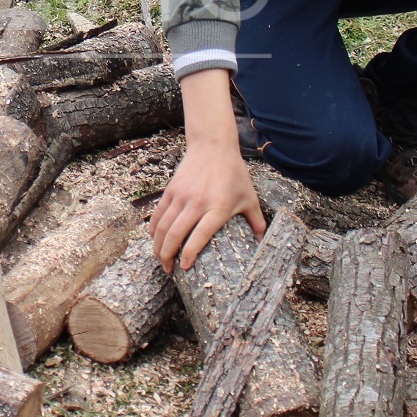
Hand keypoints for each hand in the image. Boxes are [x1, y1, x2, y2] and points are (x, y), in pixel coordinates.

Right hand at [150, 68, 266, 271]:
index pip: (199, 235)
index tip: (185, 267)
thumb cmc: (234, 173)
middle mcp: (197, 202)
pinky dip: (154, 229)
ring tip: (160, 259)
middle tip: (169, 270)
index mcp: (218, 207)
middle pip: (175, 234)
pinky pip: (158, 213)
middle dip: (168, 256)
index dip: (189, 253)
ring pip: (163, 225)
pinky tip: (154, 239)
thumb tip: (263, 244)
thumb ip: (257, 222)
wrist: (213, 146)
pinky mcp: (171, 189)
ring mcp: (181, 195)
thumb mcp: (249, 197)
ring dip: (158, 245)